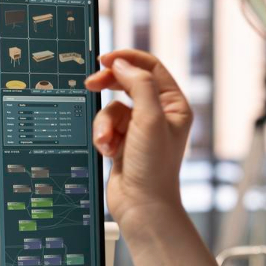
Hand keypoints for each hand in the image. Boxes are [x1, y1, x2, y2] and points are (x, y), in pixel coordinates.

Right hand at [84, 50, 192, 229]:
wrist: (142, 206)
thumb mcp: (150, 118)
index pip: (150, 67)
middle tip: (91, 84)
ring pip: (112, 108)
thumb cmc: (154, 167)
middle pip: (128, 83)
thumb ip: (138, 85)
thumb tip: (121, 64)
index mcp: (174, 104)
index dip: (127, 59)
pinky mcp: (123, 141)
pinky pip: (106, 126)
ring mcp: (140, 128)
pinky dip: (104, 137)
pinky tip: (108, 152)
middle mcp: (159, 113)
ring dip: (105, 124)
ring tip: (108, 142)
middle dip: (109, 87)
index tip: (104, 60)